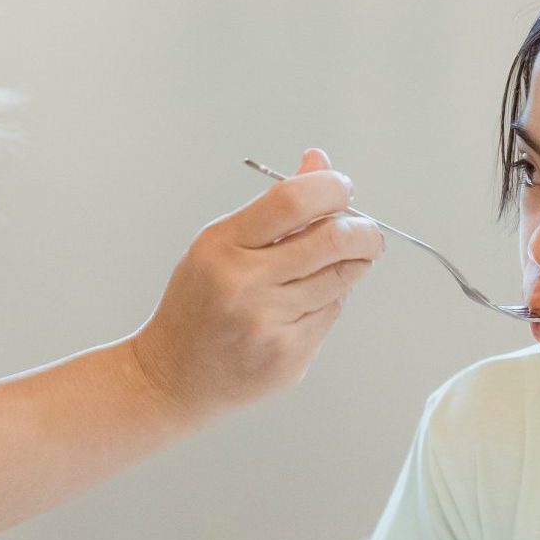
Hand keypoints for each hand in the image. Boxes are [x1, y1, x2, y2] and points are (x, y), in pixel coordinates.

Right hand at [127, 148, 382, 419]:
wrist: (172, 376)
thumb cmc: (197, 305)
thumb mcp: (220, 245)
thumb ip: (274, 207)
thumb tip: (319, 163)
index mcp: (222, 247)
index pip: (293, 201)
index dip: (331, 188)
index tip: (343, 190)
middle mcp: (244, 284)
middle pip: (333, 240)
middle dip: (364, 231)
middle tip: (366, 232)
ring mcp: (268, 324)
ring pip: (341, 279)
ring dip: (351, 265)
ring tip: (336, 263)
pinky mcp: (288, 357)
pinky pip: (331, 314)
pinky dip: (329, 301)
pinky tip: (305, 303)